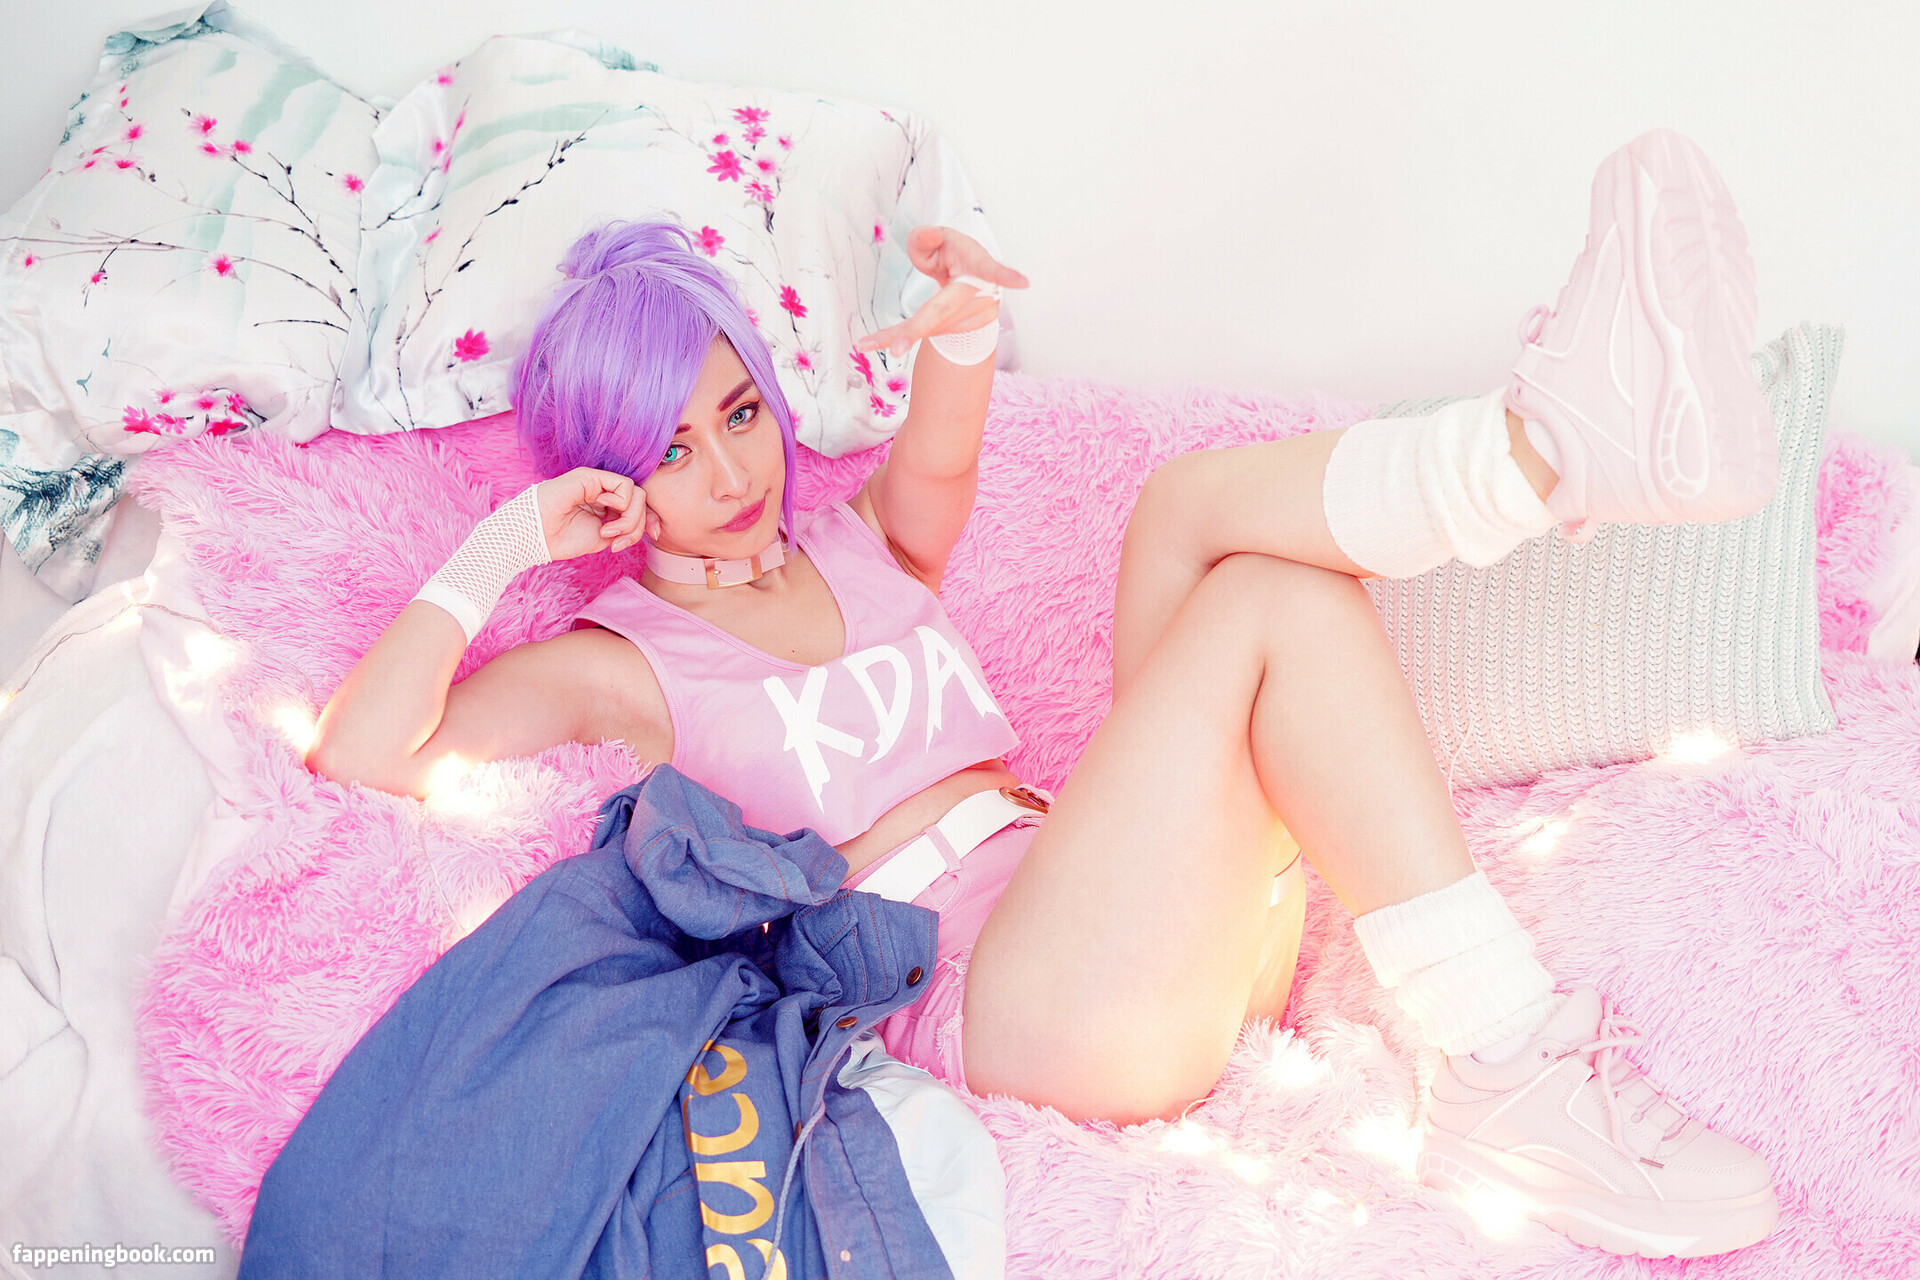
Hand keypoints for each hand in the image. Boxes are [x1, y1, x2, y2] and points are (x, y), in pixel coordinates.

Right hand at [534, 467, 646, 560]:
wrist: (535, 536)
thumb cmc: (563, 538)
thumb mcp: (605, 538)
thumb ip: (627, 529)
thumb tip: (652, 527)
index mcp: (605, 507)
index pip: (638, 507)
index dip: (650, 520)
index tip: (654, 536)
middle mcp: (603, 492)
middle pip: (641, 502)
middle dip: (637, 525)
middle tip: (616, 542)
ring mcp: (597, 483)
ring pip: (636, 494)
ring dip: (628, 519)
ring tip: (607, 532)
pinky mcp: (591, 476)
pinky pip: (624, 485)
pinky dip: (621, 503)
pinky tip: (603, 511)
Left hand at [855, 226, 1027, 358]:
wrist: (970, 278)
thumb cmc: (954, 254)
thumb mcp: (939, 238)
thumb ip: (926, 237)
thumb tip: (926, 237)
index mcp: (977, 267)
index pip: (989, 268)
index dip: (1005, 274)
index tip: (1023, 282)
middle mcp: (978, 297)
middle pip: (943, 312)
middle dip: (918, 329)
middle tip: (895, 349)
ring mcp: (971, 318)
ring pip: (928, 327)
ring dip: (897, 335)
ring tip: (865, 343)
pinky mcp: (958, 330)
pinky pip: (925, 333)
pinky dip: (898, 336)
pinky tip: (867, 343)